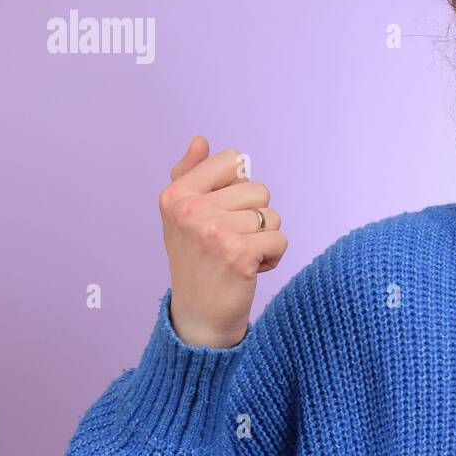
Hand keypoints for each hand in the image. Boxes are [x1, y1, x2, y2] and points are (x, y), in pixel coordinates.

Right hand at [158, 136, 288, 347]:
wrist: (199, 316)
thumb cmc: (195, 260)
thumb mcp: (182, 215)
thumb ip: (190, 174)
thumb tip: (200, 139)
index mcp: (175, 194)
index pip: (233, 160)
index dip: (237, 187)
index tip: (220, 213)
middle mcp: (190, 210)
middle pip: (258, 188)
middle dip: (253, 216)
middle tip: (229, 242)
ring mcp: (213, 231)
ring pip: (271, 215)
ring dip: (264, 237)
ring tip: (238, 256)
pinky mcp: (239, 254)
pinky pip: (279, 238)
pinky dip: (273, 256)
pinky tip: (250, 270)